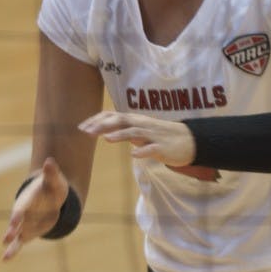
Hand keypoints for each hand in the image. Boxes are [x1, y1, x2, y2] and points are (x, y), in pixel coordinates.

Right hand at [2, 157, 68, 260]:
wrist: (50, 196)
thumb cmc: (52, 187)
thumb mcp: (54, 180)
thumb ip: (51, 172)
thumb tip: (50, 161)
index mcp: (27, 201)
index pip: (21, 208)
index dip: (18, 214)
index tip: (14, 220)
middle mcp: (22, 214)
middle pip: (16, 223)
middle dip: (12, 230)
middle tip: (6, 238)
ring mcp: (24, 224)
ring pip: (15, 235)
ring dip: (11, 242)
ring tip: (4, 254)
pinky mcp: (27, 233)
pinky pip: (18, 244)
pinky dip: (12, 251)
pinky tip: (5, 260)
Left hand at [79, 111, 194, 166]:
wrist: (189, 141)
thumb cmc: (162, 136)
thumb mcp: (141, 130)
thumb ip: (125, 129)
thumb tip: (105, 129)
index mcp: (136, 121)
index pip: (113, 116)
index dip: (97, 120)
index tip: (82, 127)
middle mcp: (143, 125)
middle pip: (121, 121)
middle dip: (103, 126)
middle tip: (87, 132)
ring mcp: (153, 136)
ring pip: (135, 132)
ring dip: (121, 135)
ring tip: (107, 139)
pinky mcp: (163, 147)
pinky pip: (152, 149)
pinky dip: (143, 151)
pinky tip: (134, 155)